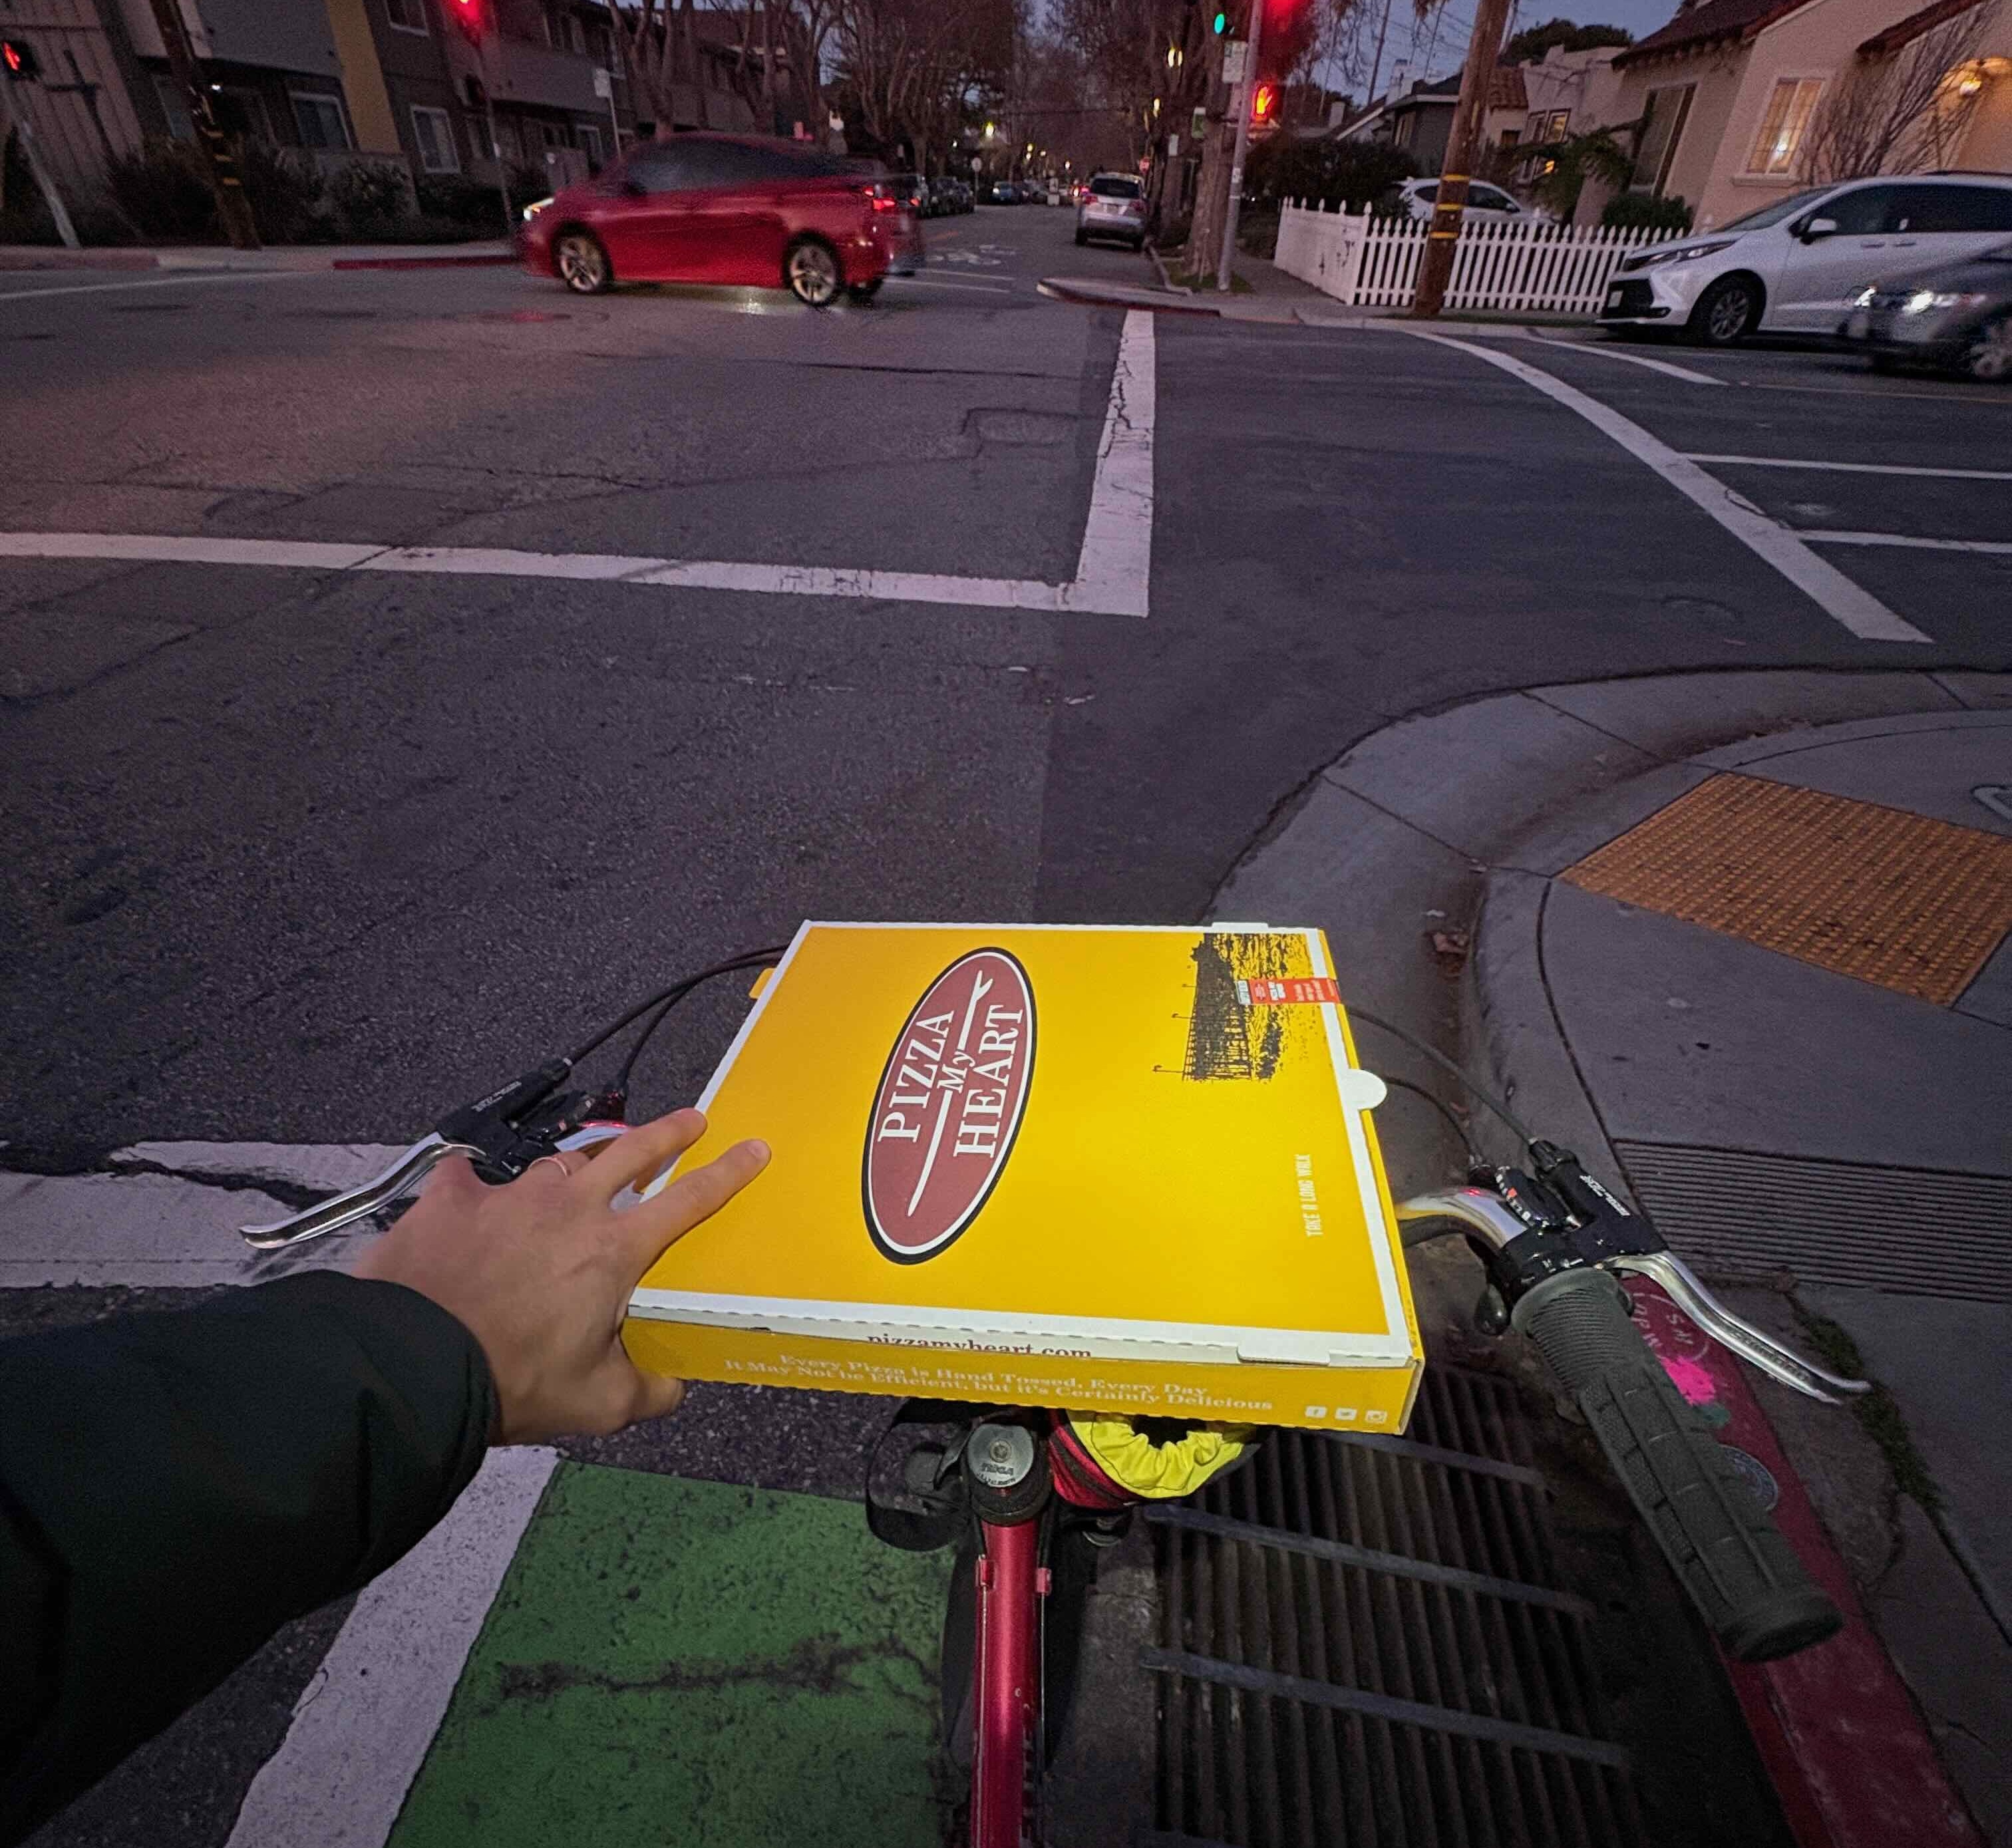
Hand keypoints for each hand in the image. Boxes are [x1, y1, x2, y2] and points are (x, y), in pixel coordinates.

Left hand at [355, 1110, 767, 1444]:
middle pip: (631, 1151)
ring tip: (583, 1169)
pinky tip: (471, 1190)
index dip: (727, 1173)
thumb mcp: (595, 1404)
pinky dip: (476, 1184)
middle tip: (689, 1120)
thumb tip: (673, 1388)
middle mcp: (569, 1209)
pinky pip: (469, 1177)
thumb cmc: (513, 1381)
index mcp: (614, 1250)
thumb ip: (645, 1392)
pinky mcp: (451, 1200)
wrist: (413, 1364)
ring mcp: (508, 1197)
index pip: (689, 1200)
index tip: (753, 1147)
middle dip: (668, 1132)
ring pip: (557, 1163)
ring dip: (579, 1164)